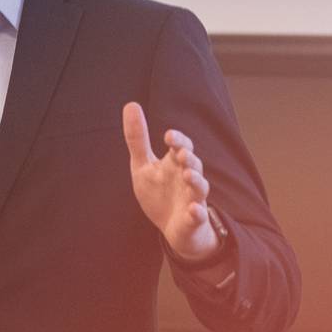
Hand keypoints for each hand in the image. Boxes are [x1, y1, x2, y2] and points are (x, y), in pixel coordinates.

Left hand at [123, 102, 219, 260]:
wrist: (171, 227)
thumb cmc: (158, 192)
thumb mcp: (143, 165)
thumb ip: (137, 138)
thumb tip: (131, 104)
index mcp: (174, 164)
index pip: (181, 147)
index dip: (179, 140)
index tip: (168, 135)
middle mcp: (187, 178)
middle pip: (194, 164)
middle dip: (189, 158)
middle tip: (181, 154)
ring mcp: (192, 199)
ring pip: (200, 188)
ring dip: (196, 181)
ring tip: (188, 174)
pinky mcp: (193, 219)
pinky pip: (198, 216)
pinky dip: (197, 213)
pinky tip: (194, 209)